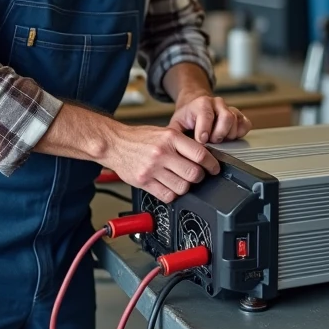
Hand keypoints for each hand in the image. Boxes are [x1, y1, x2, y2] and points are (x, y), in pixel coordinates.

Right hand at [102, 123, 220, 203]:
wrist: (115, 143)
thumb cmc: (139, 138)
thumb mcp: (163, 132)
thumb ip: (182, 143)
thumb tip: (203, 156)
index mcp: (170, 138)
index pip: (200, 154)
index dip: (212, 164)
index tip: (214, 168)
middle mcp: (162, 153)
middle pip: (194, 173)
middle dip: (199, 177)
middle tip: (197, 176)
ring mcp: (152, 169)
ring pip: (182, 187)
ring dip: (186, 187)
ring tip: (181, 181)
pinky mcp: (144, 182)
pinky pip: (167, 195)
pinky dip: (172, 194)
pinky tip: (169, 187)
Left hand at [169, 93, 252, 144]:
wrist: (196, 105)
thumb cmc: (187, 117)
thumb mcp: (177, 123)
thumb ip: (175, 134)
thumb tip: (174, 147)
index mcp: (202, 103)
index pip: (207, 115)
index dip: (205, 130)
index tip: (202, 141)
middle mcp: (218, 103)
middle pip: (226, 118)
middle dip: (219, 134)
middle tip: (211, 142)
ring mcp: (230, 108)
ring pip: (236, 122)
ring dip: (228, 135)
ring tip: (218, 140)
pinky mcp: (239, 115)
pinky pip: (245, 124)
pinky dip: (239, 133)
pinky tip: (229, 138)